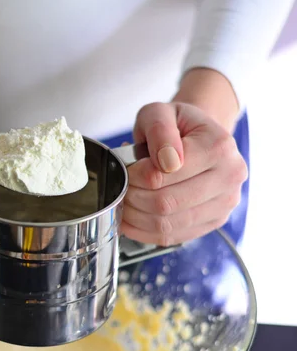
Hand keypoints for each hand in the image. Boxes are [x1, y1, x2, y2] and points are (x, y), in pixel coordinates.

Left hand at [122, 101, 247, 246]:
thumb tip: (167, 161)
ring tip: (124, 201)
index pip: (163, 174)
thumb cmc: (177, 126)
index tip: (126, 169)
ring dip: (135, 217)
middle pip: (165, 203)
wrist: (198, 137)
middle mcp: (229, 177)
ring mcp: (224, 204)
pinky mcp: (213, 222)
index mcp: (219, 146)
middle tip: (120, 187)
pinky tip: (132, 219)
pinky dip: (143, 232)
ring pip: (166, 224)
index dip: (133, 176)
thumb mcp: (160, 112)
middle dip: (132, 198)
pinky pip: (171, 237)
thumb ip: (160, 129)